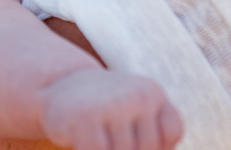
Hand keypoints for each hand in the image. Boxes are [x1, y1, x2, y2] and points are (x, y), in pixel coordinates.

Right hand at [40, 69, 182, 149]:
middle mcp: (136, 94)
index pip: (171, 132)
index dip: (157, 144)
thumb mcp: (136, 117)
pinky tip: (83, 142)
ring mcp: (112, 105)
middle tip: (110, 135)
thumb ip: (150, 142)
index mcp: (152, 92)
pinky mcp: (85, 118)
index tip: (134, 135)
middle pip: (148, 148)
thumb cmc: (104, 112)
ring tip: (98, 135)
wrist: (58, 87)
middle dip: (129, 149)